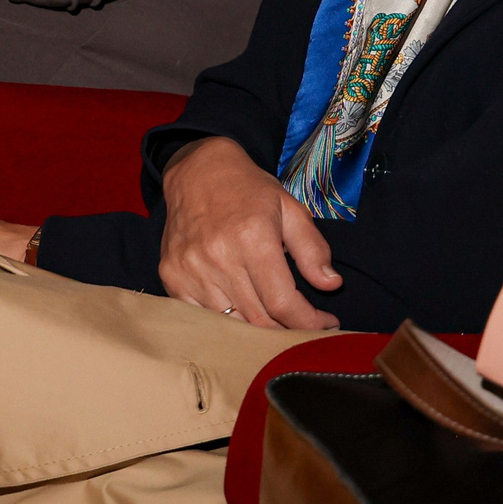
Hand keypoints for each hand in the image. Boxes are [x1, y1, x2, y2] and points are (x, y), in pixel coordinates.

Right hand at [157, 136, 341, 329]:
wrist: (197, 172)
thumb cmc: (249, 191)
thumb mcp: (290, 209)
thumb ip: (312, 249)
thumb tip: (331, 285)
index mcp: (252, 238)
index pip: (282, 302)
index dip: (308, 322)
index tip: (326, 324)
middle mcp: (218, 257)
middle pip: (258, 320)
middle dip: (288, 331)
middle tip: (306, 329)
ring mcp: (190, 270)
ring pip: (231, 324)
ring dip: (258, 331)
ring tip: (278, 323)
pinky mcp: (171, 277)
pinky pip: (203, 318)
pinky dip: (226, 323)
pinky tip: (243, 314)